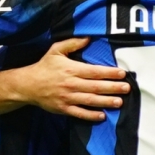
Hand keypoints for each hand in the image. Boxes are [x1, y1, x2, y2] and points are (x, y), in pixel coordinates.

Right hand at [8, 39, 130, 122]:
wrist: (28, 85)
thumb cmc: (44, 66)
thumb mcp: (56, 50)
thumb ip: (72, 43)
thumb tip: (88, 38)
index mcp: (71, 69)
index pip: (94, 71)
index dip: (109, 73)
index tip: (122, 74)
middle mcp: (71, 84)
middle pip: (95, 87)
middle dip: (112, 88)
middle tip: (127, 88)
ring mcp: (67, 98)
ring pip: (90, 101)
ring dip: (106, 102)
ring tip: (119, 102)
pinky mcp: (63, 109)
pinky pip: (79, 113)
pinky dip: (91, 115)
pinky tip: (102, 115)